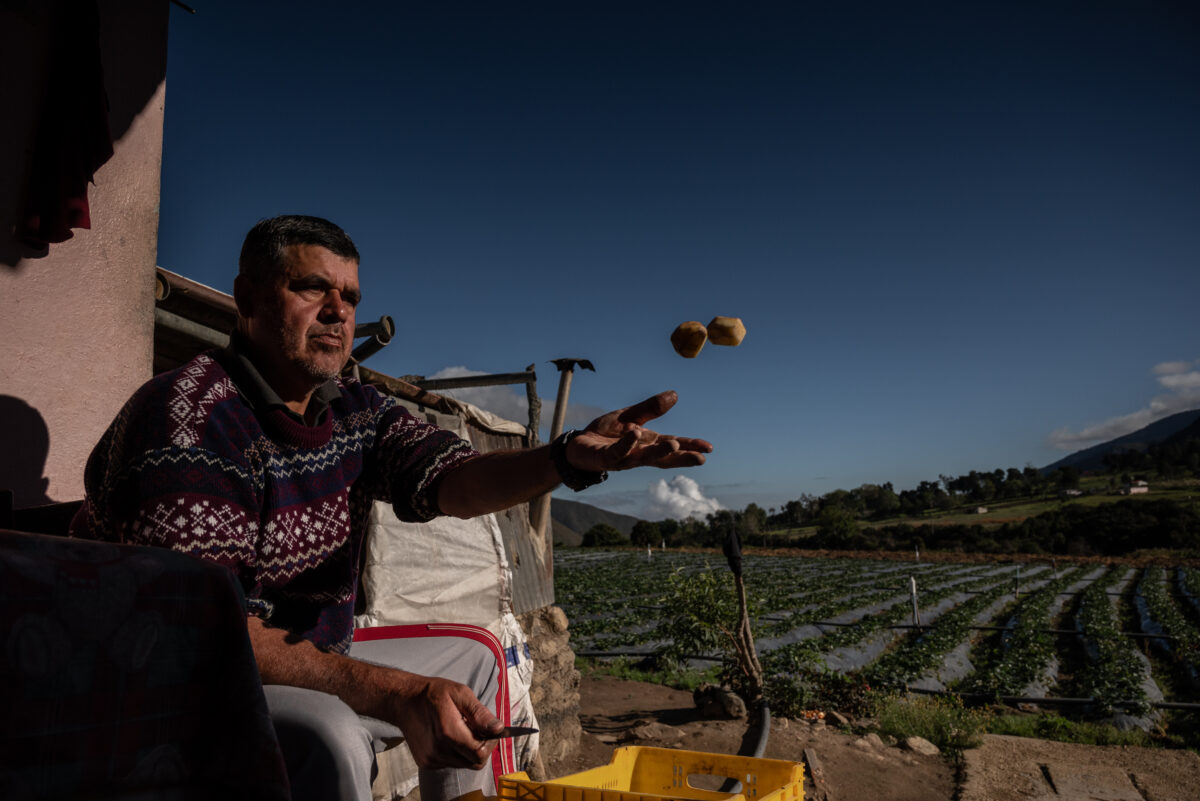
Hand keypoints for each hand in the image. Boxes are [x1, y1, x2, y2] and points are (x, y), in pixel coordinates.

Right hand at [387, 675, 502, 769]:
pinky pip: (451, 763)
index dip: (490, 743)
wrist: (404, 701)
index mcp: (448, 732)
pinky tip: (449, 736)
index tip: (490, 731)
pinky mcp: (426, 762)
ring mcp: (431, 759)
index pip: (480, 753)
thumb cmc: (433, 693)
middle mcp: (439, 751)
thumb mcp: (460, 693)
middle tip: (478, 730)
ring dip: (468, 750)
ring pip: (464, 764)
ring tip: (461, 729)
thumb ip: (479, 713)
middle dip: (482, 748)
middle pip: (474, 762)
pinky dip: (456, 752)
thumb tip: (498, 728)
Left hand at [567, 391, 712, 472]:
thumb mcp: (629, 416)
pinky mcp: (606, 458)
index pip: (672, 444)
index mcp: (647, 443)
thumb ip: (650, 408)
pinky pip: (618, 451)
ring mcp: (623, 458)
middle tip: (700, 458)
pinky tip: (635, 434)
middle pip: (663, 457)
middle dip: (681, 458)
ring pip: (643, 458)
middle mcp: (638, 453)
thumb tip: (675, 394)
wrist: (577, 444)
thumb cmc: (605, 433)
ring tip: (674, 445)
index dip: (690, 446)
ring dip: (659, 452)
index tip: (708, 448)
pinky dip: (627, 443)